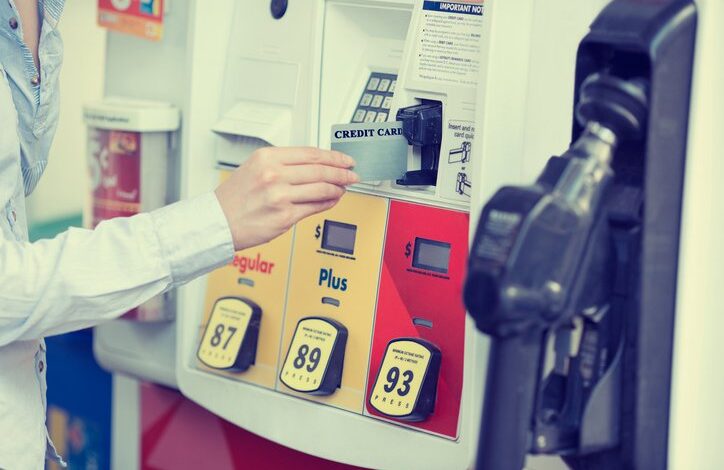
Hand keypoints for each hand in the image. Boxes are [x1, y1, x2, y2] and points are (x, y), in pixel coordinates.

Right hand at [215, 147, 358, 250]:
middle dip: (342, 172)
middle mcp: (274, 175)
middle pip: (320, 170)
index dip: (333, 156)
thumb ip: (284, 164)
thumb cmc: (234, 198)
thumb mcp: (255, 168)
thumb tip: (315, 164)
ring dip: (338, 188)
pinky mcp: (284, 217)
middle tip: (352, 174)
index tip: (345, 159)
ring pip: (321, 189)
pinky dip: (328, 203)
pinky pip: (314, 208)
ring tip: (344, 188)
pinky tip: (333, 200)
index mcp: (267, 158)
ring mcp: (280, 196)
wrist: (217, 222)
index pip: (310, 153)